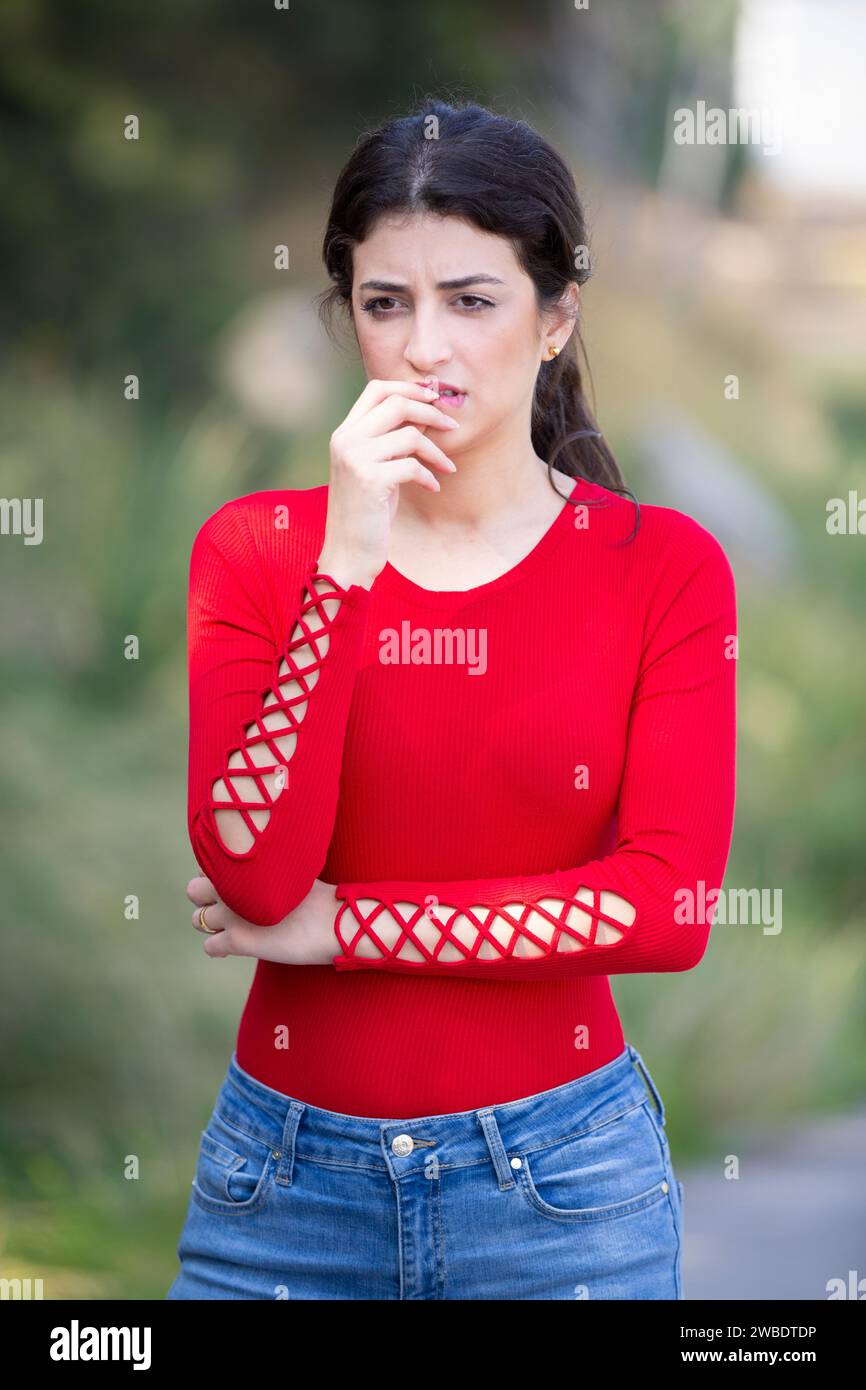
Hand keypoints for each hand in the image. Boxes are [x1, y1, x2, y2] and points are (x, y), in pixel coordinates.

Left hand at [186, 875, 337, 964]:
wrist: (334, 921)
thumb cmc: (318, 895)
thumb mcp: (288, 869)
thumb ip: (263, 868)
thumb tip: (254, 870)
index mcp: (243, 864)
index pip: (206, 865)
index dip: (216, 877)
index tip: (232, 886)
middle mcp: (231, 886)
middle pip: (193, 891)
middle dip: (206, 900)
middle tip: (227, 908)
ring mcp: (232, 914)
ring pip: (198, 920)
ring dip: (211, 925)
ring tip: (231, 929)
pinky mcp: (238, 940)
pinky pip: (210, 947)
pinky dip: (218, 949)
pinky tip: (231, 950)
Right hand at [320, 376, 459, 587]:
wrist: (347, 553)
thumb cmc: (367, 513)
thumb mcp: (378, 469)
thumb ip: (394, 440)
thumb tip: (427, 411)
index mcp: (344, 433)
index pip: (377, 389)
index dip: (409, 387)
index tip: (434, 398)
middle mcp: (345, 440)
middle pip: (396, 403)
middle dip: (431, 411)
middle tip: (452, 426)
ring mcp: (355, 459)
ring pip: (409, 435)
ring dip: (436, 450)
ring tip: (446, 466)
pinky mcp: (369, 480)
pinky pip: (412, 466)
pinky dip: (429, 475)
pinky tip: (434, 488)